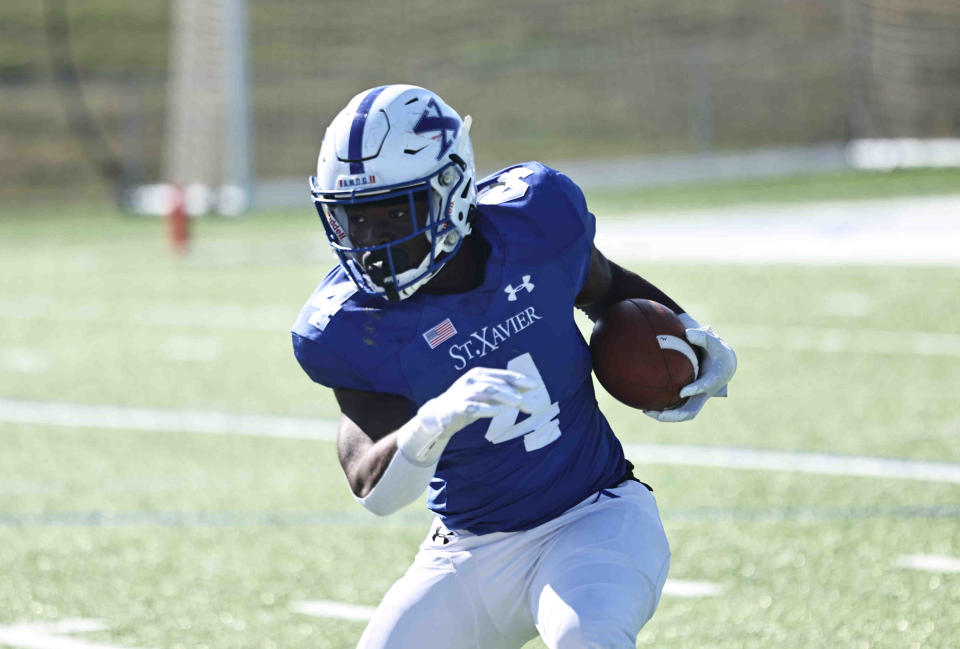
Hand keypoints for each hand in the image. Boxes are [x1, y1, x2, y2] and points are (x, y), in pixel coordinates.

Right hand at [399, 367, 536, 462]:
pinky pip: (472, 406)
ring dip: (505, 397)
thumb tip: (528, 388)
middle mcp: (472, 380)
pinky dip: (486, 408)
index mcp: (480, 374)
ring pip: (487, 391)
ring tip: (518, 404)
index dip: (520, 379)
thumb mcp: (487, 394)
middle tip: (531, 403)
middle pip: (497, 383)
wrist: (440, 415)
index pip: (503, 374)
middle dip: (516, 393)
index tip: (536, 385)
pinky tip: (497, 412)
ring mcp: (464, 392)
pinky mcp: (457, 406)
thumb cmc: (468, 402)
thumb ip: (504, 390)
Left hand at [645, 314, 736, 422]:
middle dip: (675, 414)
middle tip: (658, 412)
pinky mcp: (690, 400)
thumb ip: (702, 336)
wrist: (724, 363)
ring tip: (646, 411)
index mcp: (713, 378)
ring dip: (665, 416)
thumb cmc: (715, 350)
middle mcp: (705, 393)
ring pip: (682, 414)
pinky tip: (646, 406)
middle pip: (692, 411)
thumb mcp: (712, 340)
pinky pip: (676, 409)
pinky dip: (663, 410)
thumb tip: (687, 334)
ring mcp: (697, 399)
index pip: (705, 386)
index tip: (683, 391)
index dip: (695, 390)